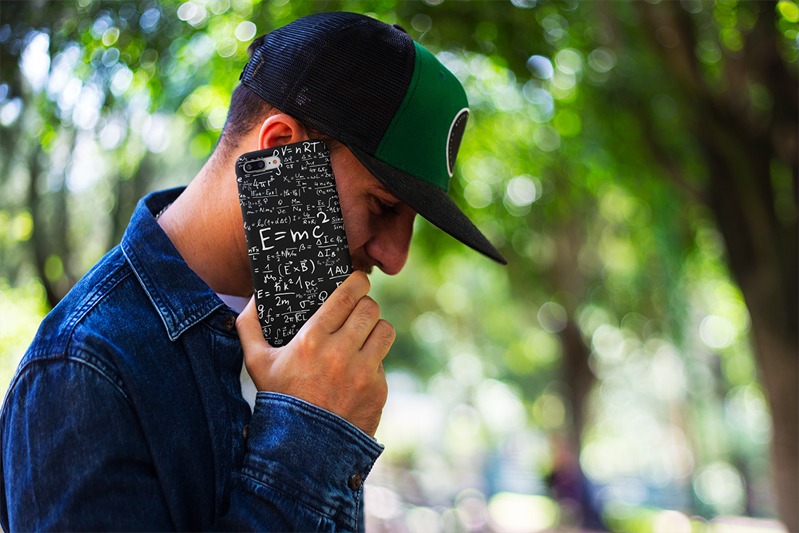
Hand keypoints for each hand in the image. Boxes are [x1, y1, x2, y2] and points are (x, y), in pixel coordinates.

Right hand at [236, 272, 393, 436]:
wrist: (302, 448)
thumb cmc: (279, 399)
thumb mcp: (256, 362)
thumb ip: (249, 325)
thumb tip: (255, 297)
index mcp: (312, 339)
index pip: (348, 295)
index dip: (357, 282)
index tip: (358, 281)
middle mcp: (341, 353)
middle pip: (370, 309)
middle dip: (365, 305)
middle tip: (358, 310)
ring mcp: (363, 373)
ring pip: (385, 330)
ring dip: (375, 329)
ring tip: (364, 335)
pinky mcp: (378, 390)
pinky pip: (383, 362)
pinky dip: (373, 362)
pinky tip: (357, 371)